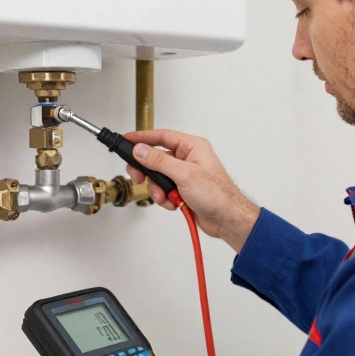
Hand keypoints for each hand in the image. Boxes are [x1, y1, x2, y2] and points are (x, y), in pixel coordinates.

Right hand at [123, 129, 260, 252]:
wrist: (227, 219)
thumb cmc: (218, 194)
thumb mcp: (185, 174)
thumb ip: (159, 161)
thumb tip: (140, 150)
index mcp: (192, 147)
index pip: (162, 136)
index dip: (143, 137)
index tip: (127, 139)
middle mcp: (188, 158)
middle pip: (155, 158)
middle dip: (146, 170)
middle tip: (138, 176)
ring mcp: (184, 175)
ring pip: (157, 176)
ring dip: (158, 189)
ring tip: (165, 196)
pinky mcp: (182, 189)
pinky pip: (163, 190)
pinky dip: (164, 198)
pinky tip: (173, 202)